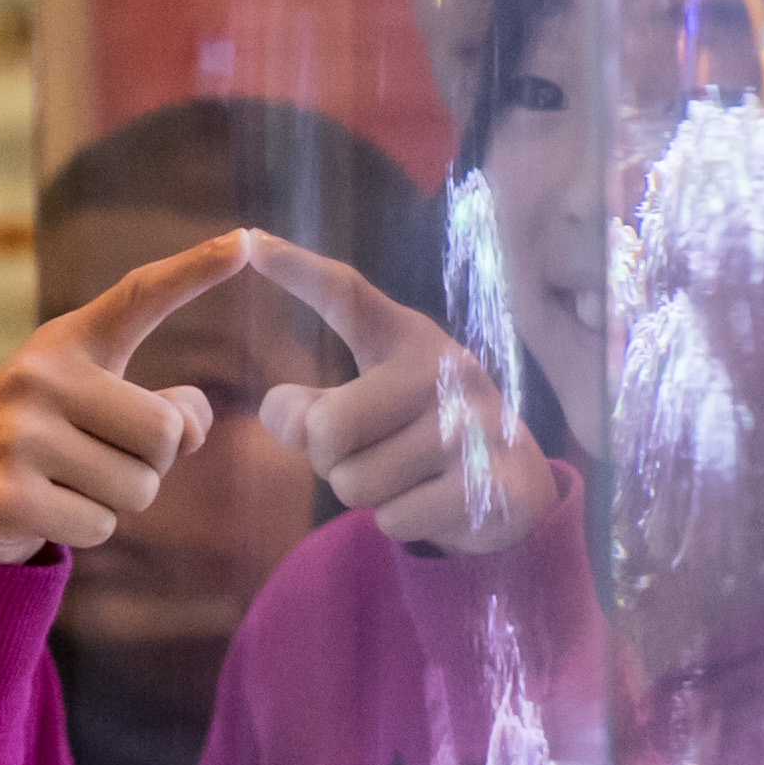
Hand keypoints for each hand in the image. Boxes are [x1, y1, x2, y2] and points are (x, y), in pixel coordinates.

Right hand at [0, 234, 258, 565]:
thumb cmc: (38, 449)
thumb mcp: (91, 414)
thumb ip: (153, 410)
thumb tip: (192, 426)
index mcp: (65, 344)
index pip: (138, 297)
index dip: (195, 270)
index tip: (245, 240)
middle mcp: (37, 376)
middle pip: (163, 434)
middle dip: (149, 465)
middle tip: (93, 463)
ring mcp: (16, 434)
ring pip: (137, 488)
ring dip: (115, 502)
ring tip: (62, 486)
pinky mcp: (6, 495)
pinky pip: (100, 526)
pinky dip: (85, 531)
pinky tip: (41, 512)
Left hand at [232, 233, 561, 556]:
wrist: (513, 487)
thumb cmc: (417, 438)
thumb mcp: (365, 412)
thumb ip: (310, 411)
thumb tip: (282, 414)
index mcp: (408, 339)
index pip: (349, 297)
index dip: (298, 272)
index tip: (251, 242)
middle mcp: (447, 370)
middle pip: (328, 428)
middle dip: (329, 459)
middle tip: (369, 455)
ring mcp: (475, 426)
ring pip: (357, 482)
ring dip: (367, 496)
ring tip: (407, 478)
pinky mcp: (489, 485)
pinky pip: (394, 518)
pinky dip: (399, 522)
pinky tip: (435, 503)